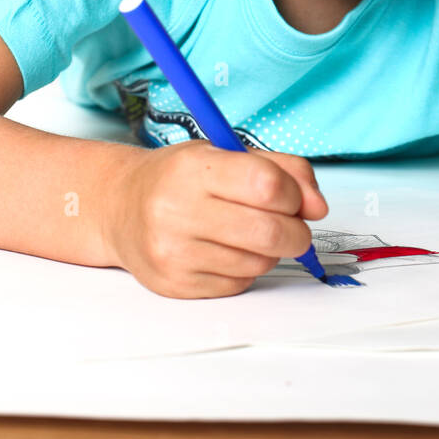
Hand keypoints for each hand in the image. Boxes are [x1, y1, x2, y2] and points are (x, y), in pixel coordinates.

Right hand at [104, 141, 327, 297]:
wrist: (119, 208)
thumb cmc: (181, 178)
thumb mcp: (228, 154)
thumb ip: (283, 170)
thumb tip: (318, 207)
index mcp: (194, 168)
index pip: (267, 185)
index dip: (295, 194)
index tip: (296, 198)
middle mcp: (177, 210)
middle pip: (268, 231)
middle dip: (296, 232)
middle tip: (294, 227)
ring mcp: (173, 252)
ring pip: (257, 262)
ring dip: (269, 251)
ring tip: (250, 234)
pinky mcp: (174, 284)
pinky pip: (238, 285)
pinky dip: (245, 270)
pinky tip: (226, 251)